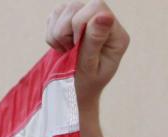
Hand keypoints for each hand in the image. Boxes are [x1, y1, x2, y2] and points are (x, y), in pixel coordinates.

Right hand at [46, 2, 129, 136]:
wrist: (71, 97)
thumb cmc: (83, 87)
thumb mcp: (89, 68)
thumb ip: (94, 41)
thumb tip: (104, 16)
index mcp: (116, 35)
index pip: (97, 8)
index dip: (79, 24)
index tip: (74, 47)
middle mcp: (104, 24)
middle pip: (78, 6)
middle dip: (65, 29)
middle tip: (68, 51)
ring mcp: (87, 21)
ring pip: (65, 9)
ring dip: (57, 32)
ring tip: (64, 51)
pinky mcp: (71, 23)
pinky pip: (55, 15)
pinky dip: (51, 32)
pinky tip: (59, 47)